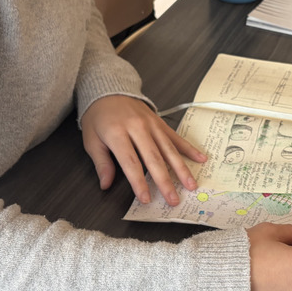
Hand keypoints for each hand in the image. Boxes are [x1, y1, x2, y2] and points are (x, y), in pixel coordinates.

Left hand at [80, 95, 206, 205]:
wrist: (109, 90)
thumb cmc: (98, 117)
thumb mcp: (91, 140)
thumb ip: (101, 163)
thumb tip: (106, 184)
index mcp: (117, 133)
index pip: (130, 162)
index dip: (138, 182)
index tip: (145, 198)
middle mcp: (137, 128)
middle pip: (154, 158)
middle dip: (164, 181)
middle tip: (173, 200)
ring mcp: (151, 124)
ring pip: (169, 149)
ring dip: (181, 169)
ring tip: (190, 185)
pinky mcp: (160, 122)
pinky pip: (176, 137)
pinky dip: (189, 149)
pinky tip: (200, 159)